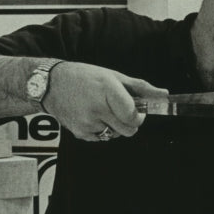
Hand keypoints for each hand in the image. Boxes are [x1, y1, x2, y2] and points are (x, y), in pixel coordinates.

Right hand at [42, 62, 166, 140]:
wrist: (50, 84)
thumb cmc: (83, 77)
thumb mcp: (112, 76)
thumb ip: (140, 88)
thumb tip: (164, 94)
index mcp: (107, 90)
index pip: (133, 116)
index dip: (139, 116)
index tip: (137, 110)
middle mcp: (97, 108)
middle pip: (128, 130)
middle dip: (130, 122)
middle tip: (121, 111)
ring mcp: (87, 123)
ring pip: (115, 134)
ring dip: (115, 125)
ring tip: (102, 110)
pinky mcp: (80, 133)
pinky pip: (101, 137)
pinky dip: (101, 129)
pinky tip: (91, 115)